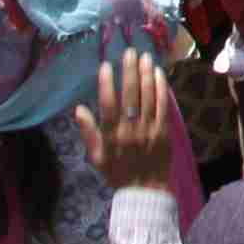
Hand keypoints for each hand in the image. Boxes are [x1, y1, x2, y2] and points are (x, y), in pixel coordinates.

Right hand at [72, 45, 170, 185]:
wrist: (144, 190)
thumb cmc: (117, 173)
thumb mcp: (97, 157)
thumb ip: (88, 132)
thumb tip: (78, 109)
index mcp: (111, 136)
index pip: (107, 105)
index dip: (106, 84)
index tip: (106, 65)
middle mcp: (130, 130)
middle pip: (130, 95)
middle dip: (129, 71)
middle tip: (129, 52)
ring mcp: (149, 129)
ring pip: (148, 96)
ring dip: (146, 74)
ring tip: (144, 57)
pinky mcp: (164, 130)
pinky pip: (163, 105)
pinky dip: (161, 88)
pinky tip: (158, 73)